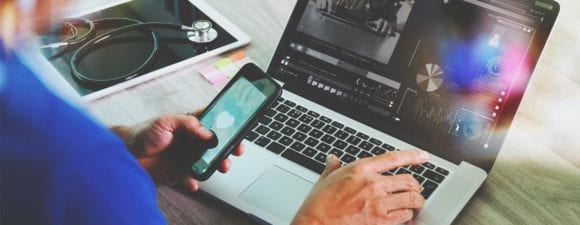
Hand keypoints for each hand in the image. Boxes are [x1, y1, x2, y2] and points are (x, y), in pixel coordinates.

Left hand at [111, 113, 243, 191]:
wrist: (124, 156)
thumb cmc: (141, 134)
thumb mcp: (164, 121)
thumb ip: (187, 123)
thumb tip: (206, 132)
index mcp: (189, 124)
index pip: (214, 121)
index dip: (228, 124)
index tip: (238, 129)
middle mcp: (191, 140)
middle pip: (217, 143)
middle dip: (229, 147)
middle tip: (235, 151)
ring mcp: (187, 156)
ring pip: (210, 161)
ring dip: (218, 164)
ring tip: (220, 167)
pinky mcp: (180, 172)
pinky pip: (194, 178)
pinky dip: (196, 181)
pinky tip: (194, 182)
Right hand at [291, 150, 428, 224]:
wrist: (315, 223)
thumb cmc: (318, 204)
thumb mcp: (325, 179)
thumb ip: (333, 167)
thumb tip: (332, 158)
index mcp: (360, 168)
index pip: (393, 158)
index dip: (413, 156)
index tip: (423, 156)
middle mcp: (372, 182)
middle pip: (409, 180)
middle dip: (415, 186)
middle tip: (414, 191)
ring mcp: (378, 201)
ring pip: (412, 198)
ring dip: (415, 202)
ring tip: (413, 204)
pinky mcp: (380, 220)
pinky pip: (405, 215)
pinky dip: (407, 216)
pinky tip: (403, 217)